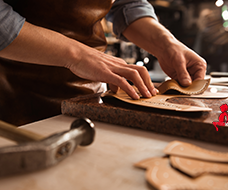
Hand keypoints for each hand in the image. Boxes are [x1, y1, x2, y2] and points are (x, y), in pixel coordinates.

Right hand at [0, 22, 157, 98]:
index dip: (146, 79)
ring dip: (143, 86)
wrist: (75, 54)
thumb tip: (117, 89)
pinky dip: (130, 89)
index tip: (149, 89)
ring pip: (135, 75)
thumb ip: (112, 79)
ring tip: (147, 96)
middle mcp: (119, 64)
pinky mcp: (106, 73)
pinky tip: (134, 96)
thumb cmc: (86, 62)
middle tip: (152, 93)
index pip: (137, 70)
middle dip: (149, 82)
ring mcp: (113, 68)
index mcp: (118, 64)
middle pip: (141, 70)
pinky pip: (122, 81)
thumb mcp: (102, 71)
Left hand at [122, 17, 206, 86]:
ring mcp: (187, 75)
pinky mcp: (179, 77)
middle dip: (188, 89)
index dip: (195, 87)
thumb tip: (187, 84)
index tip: (188, 91)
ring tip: (176, 90)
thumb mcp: (179, 61)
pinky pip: (179, 85)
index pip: (201, 80)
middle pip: (194, 85)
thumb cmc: (173, 49)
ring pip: (186, 86)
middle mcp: (195, 71)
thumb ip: (183, 73)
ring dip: (181, 89)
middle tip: (181, 92)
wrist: (163, 48)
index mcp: (199, 65)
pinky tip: (172, 88)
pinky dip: (176, 87)